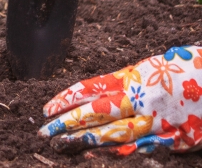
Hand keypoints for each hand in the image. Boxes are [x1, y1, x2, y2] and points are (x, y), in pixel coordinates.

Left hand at [39, 46, 201, 156]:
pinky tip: (98, 157)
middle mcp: (140, 99)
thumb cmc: (183, 70)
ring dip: (86, 140)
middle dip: (66, 123)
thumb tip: (95, 93)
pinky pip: (142, 147)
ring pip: (114, 132)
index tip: (46, 110)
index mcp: (132, 79)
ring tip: (62, 145)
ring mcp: (156, 120)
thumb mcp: (149, 69)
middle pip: (96, 112)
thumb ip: (123, 82)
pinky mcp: (173, 137)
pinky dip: (118, 152)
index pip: (90, 89)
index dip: (66, 100)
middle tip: (43, 132)